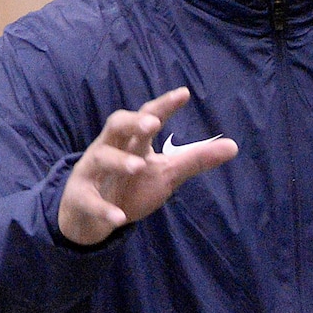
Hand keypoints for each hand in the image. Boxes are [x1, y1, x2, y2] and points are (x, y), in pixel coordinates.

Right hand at [58, 88, 237, 245]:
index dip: (164, 105)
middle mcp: (109, 148)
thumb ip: (196, 159)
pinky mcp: (79, 198)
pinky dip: (103, 209)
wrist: (90, 217)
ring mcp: (91, 172)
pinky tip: (119, 218)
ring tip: (139, 166)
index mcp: (132, 140)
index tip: (184, 93)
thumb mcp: (167, 172)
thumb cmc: (131, 185)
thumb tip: (233, 146)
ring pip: (100, 157)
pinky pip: (88, 200)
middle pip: (116, 125)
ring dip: (119, 161)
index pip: (148, 116)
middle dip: (133, 121)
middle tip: (153, 122)